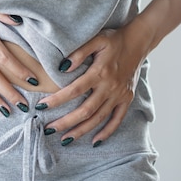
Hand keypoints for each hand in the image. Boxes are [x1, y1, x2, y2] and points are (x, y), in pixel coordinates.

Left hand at [38, 17, 154, 145]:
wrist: (138, 42)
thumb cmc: (114, 40)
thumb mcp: (96, 39)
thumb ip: (79, 53)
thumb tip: (62, 67)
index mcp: (100, 72)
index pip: (75, 90)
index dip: (57, 100)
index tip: (42, 106)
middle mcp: (110, 87)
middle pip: (85, 110)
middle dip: (65, 122)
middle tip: (48, 129)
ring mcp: (119, 95)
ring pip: (99, 118)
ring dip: (81, 131)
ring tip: (65, 139)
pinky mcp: (127, 99)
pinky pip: (117, 120)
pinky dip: (107, 132)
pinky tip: (95, 141)